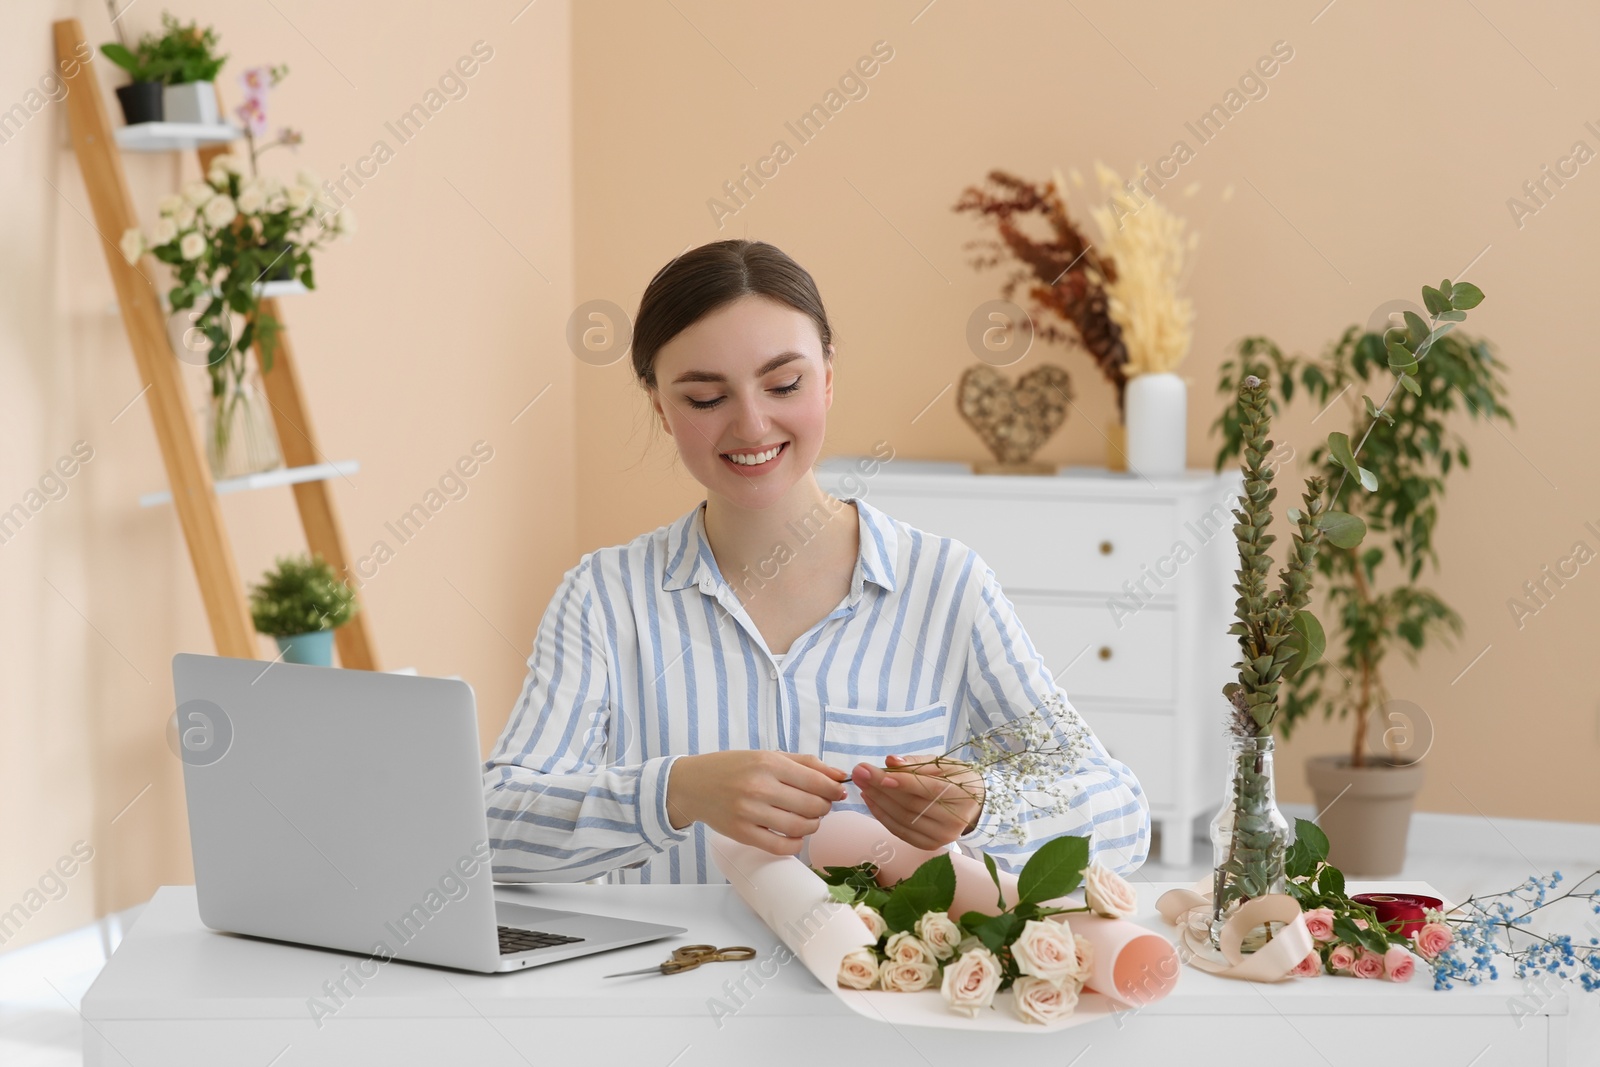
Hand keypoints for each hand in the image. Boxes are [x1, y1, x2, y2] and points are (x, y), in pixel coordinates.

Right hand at [665, 750, 849, 855]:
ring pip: (799, 827)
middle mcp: (759, 787)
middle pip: (811, 805)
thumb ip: (805, 763)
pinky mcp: (742, 834)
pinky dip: (796, 845)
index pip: (816, 781)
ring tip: (810, 819)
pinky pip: (780, 847)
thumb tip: (840, 776)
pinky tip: (795, 836)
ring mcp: (749, 812)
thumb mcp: (768, 756)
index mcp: (768, 763)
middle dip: (824, 807)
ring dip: (813, 825)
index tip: (838, 792)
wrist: (693, 785)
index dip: (834, 789)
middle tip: (821, 805)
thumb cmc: (734, 768)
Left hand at [853, 754, 984, 850]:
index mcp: (962, 796)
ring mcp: (941, 837)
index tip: (879, 773)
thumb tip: (891, 761)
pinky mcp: (929, 845)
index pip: (928, 790)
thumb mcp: (943, 764)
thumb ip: (917, 762)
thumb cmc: (957, 779)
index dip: (904, 782)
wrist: (974, 804)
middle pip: (911, 805)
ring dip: (877, 801)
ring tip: (862, 784)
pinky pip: (900, 831)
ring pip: (902, 819)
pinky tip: (870, 799)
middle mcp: (953, 822)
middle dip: (881, 788)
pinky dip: (882, 815)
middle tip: (860, 772)